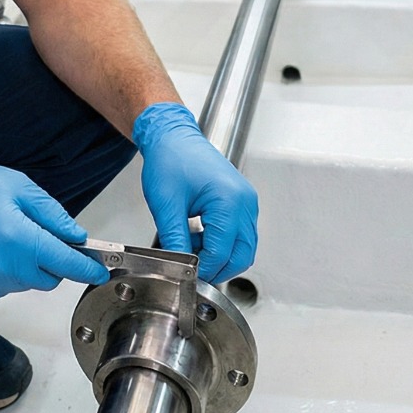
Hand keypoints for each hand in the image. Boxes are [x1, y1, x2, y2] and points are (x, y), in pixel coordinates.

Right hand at [0, 148, 109, 299]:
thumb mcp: (18, 187)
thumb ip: (52, 215)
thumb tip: (76, 237)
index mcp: (16, 238)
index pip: (64, 264)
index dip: (86, 268)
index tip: (99, 271)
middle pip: (46, 280)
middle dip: (51, 262)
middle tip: (36, 235)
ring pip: (23, 285)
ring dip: (25, 267)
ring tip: (3, 236)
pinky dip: (2, 273)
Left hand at [133, 102, 258, 283]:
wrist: (173, 136)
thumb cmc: (170, 159)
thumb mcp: (166, 205)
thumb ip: (175, 240)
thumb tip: (181, 268)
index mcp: (229, 200)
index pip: (222, 252)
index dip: (203, 269)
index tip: (185, 275)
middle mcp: (245, 202)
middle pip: (242, 255)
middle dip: (217, 268)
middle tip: (192, 272)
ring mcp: (247, 201)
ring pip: (244, 246)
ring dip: (220, 256)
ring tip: (191, 250)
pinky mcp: (242, 202)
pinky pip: (240, 233)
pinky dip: (223, 243)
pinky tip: (199, 238)